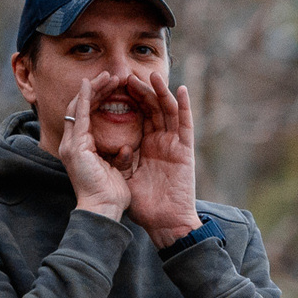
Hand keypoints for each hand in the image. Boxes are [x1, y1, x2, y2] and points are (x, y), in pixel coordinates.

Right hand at [59, 76, 130, 224]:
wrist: (104, 210)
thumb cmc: (112, 195)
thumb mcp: (116, 170)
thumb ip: (118, 156)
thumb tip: (125, 148)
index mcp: (82, 149)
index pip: (87, 116)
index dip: (99, 100)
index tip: (114, 88)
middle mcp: (73, 144)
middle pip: (81, 108)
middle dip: (96, 90)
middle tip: (111, 76)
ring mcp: (72, 144)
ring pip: (78, 107)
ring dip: (92, 90)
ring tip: (106, 76)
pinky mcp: (75, 146)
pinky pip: (79, 115)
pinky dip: (84, 98)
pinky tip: (91, 84)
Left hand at [121, 71, 199, 248]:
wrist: (163, 222)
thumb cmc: (144, 204)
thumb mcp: (125, 175)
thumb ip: (120, 157)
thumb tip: (112, 143)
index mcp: (145, 145)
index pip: (137, 115)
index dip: (127, 100)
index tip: (113, 86)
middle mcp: (160, 141)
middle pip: (151, 108)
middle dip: (140, 91)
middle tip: (127, 76)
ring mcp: (174, 144)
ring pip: (167, 110)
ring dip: (160, 92)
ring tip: (152, 75)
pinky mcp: (185, 149)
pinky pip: (185, 124)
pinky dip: (185, 106)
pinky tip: (180, 89)